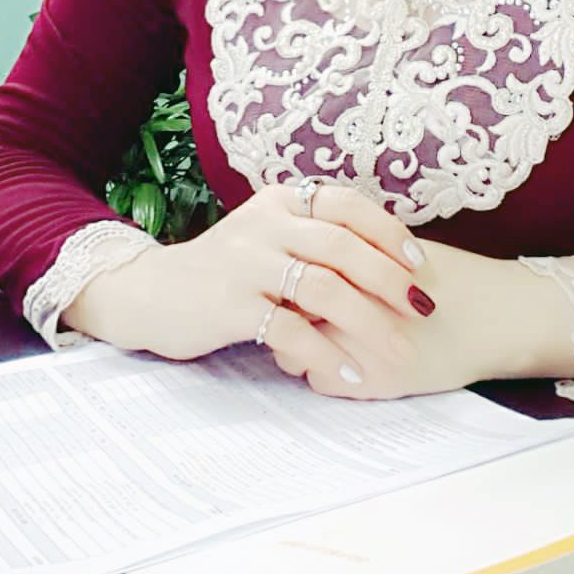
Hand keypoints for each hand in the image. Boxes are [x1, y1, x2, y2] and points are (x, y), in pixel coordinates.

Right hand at [64, 182, 431, 369]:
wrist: (152, 293)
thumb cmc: (226, 270)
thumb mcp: (267, 237)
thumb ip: (313, 237)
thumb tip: (388, 259)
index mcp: (280, 200)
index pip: (346, 204)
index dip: (388, 231)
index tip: (419, 263)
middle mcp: (264, 223)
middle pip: (342, 247)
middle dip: (389, 280)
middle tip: (421, 310)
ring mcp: (246, 263)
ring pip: (323, 289)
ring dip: (368, 323)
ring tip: (397, 351)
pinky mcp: (230, 305)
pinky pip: (290, 330)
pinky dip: (326, 353)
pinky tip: (350, 373)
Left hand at [269, 240, 529, 398]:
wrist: (498, 317)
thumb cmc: (452, 279)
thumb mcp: (395, 253)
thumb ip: (350, 256)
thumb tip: (305, 261)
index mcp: (353, 262)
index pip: (292, 269)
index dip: (291, 275)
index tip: (297, 278)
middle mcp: (347, 303)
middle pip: (285, 309)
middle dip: (287, 310)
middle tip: (300, 309)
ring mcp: (355, 345)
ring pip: (291, 350)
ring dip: (299, 344)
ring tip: (325, 337)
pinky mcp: (369, 383)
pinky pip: (317, 379)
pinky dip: (323, 371)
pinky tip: (346, 360)